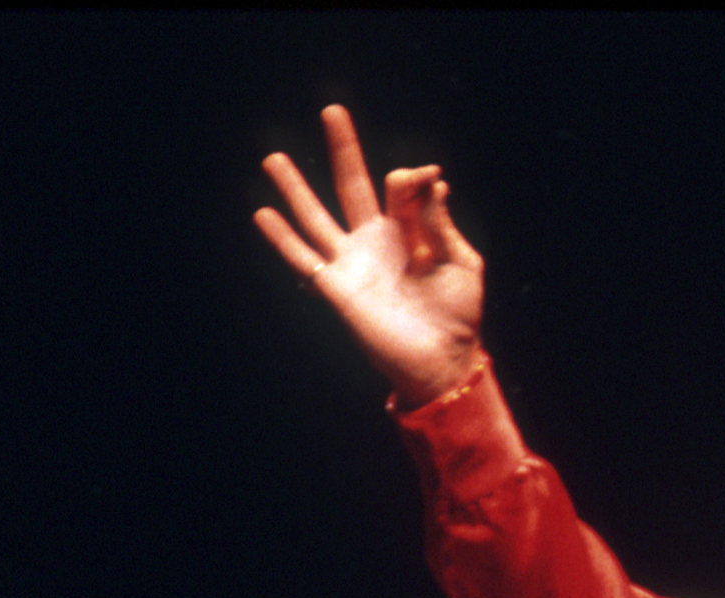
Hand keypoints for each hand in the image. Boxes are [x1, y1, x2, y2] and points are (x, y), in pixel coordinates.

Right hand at [254, 105, 485, 406]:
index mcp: (410, 231)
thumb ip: (441, 223)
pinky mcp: (338, 288)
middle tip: (333, 111)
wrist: (443, 358)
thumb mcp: (461, 262)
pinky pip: (304, 259)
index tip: (431, 177)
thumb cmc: (459, 314)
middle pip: (352, 185)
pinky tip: (263, 214)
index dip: (415, 177)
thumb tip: (433, 180)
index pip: (402, 186)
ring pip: (317, 216)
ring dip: (295, 189)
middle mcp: (377, 240)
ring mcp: (354, 262)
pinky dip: (282, 239)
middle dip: (344, 149)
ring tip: (273, 158)